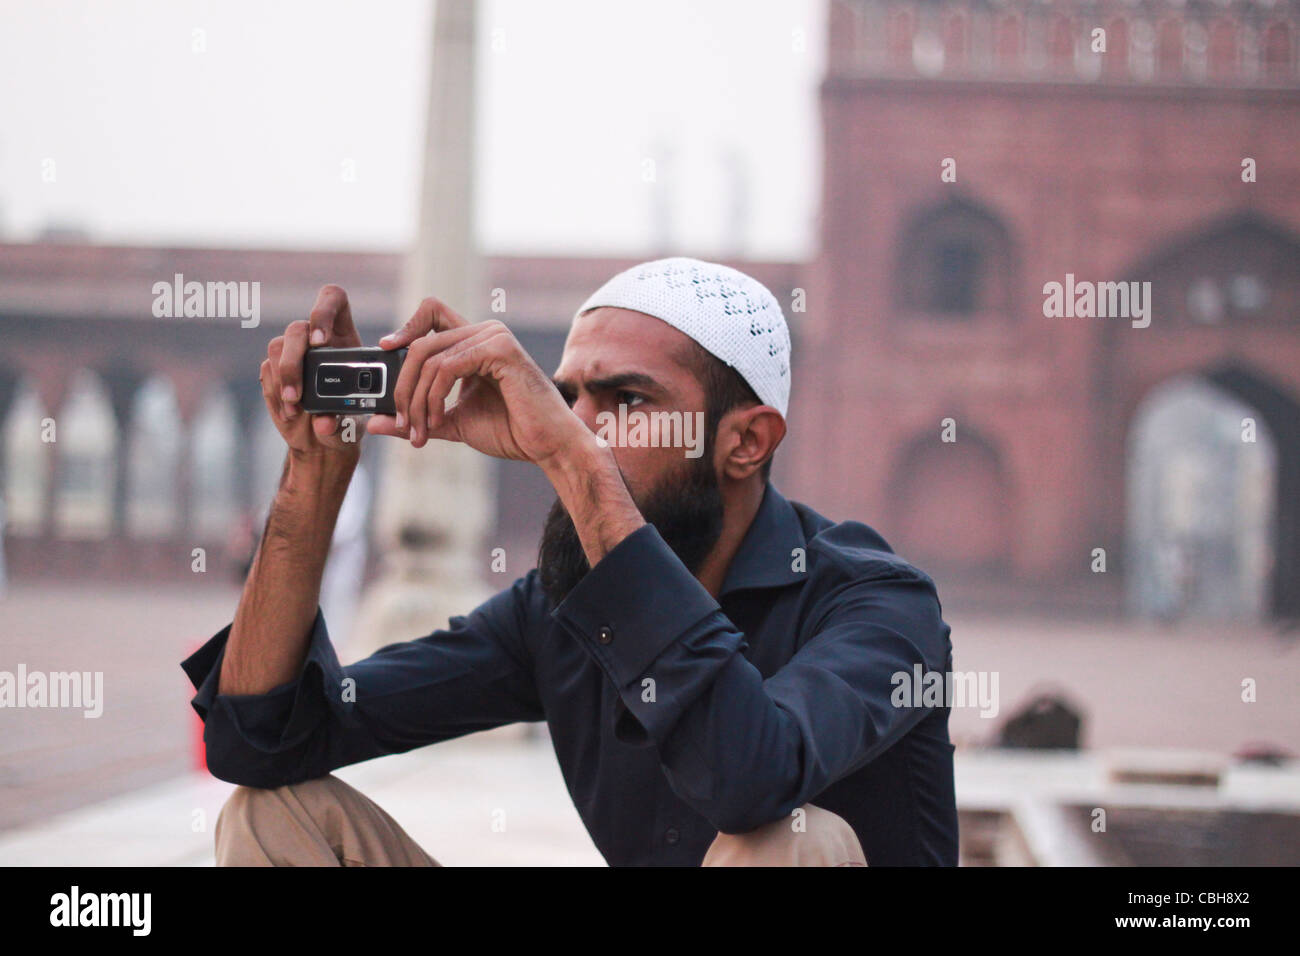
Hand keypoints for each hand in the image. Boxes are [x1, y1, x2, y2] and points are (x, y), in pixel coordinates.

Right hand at [261, 284, 363, 460]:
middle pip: (297, 329)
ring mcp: (292, 351)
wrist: (324, 439)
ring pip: (276, 347)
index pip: (333, 300)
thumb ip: (341, 421)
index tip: (321, 342)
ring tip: (295, 408)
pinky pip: (267, 371)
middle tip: (298, 395)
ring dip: (283, 379)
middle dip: (293, 361)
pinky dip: (276, 393)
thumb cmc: (348, 421)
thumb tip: (324, 423)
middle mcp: (315, 337)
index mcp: (344, 336)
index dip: (323, 311)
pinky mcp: (274, 368)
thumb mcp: (353, 422)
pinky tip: (290, 414)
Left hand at [367, 296, 586, 464]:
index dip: (405, 326)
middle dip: (403, 388)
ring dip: (416, 400)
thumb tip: (373, 423)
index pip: (431, 314)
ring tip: (420, 431)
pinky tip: (437, 420)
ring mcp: (494, 336)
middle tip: (403, 424)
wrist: (547, 446)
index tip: (385, 350)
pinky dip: (434, 397)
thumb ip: (417, 418)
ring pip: (429, 357)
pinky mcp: (500, 349)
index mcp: (475, 342)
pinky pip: (447, 367)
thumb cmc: (511, 431)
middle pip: (420, 344)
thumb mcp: (452, 422)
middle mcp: (484, 331)